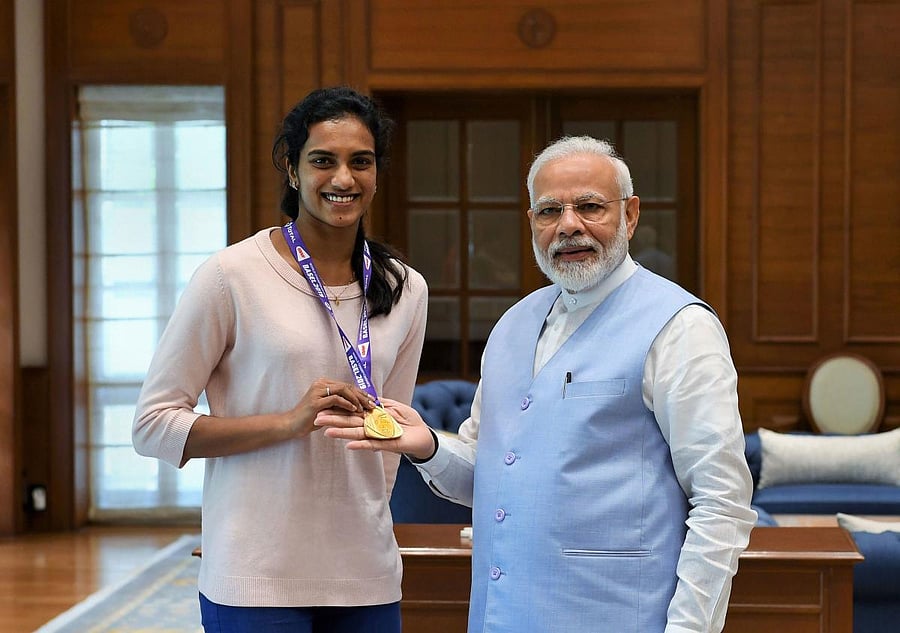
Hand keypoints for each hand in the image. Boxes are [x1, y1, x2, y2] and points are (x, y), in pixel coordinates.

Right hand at [284, 378, 374, 437]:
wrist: (291, 424)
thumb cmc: (309, 418)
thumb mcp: (328, 409)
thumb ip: (340, 404)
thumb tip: (359, 405)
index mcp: (323, 383)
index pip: (346, 385)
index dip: (360, 392)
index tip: (372, 400)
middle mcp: (321, 384)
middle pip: (347, 386)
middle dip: (362, 395)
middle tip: (372, 404)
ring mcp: (318, 391)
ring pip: (343, 390)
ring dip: (356, 399)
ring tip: (365, 408)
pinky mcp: (316, 401)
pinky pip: (336, 399)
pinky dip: (347, 404)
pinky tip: (354, 409)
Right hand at [316, 398, 435, 459]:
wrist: (426, 436)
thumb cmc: (411, 422)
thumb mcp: (395, 408)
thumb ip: (381, 404)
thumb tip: (368, 399)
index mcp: (372, 418)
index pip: (352, 413)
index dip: (339, 411)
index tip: (323, 409)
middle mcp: (371, 427)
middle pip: (350, 422)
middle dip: (334, 420)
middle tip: (317, 419)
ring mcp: (377, 436)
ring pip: (357, 433)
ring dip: (342, 433)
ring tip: (327, 432)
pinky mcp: (386, 444)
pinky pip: (371, 443)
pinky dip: (361, 444)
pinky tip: (349, 445)